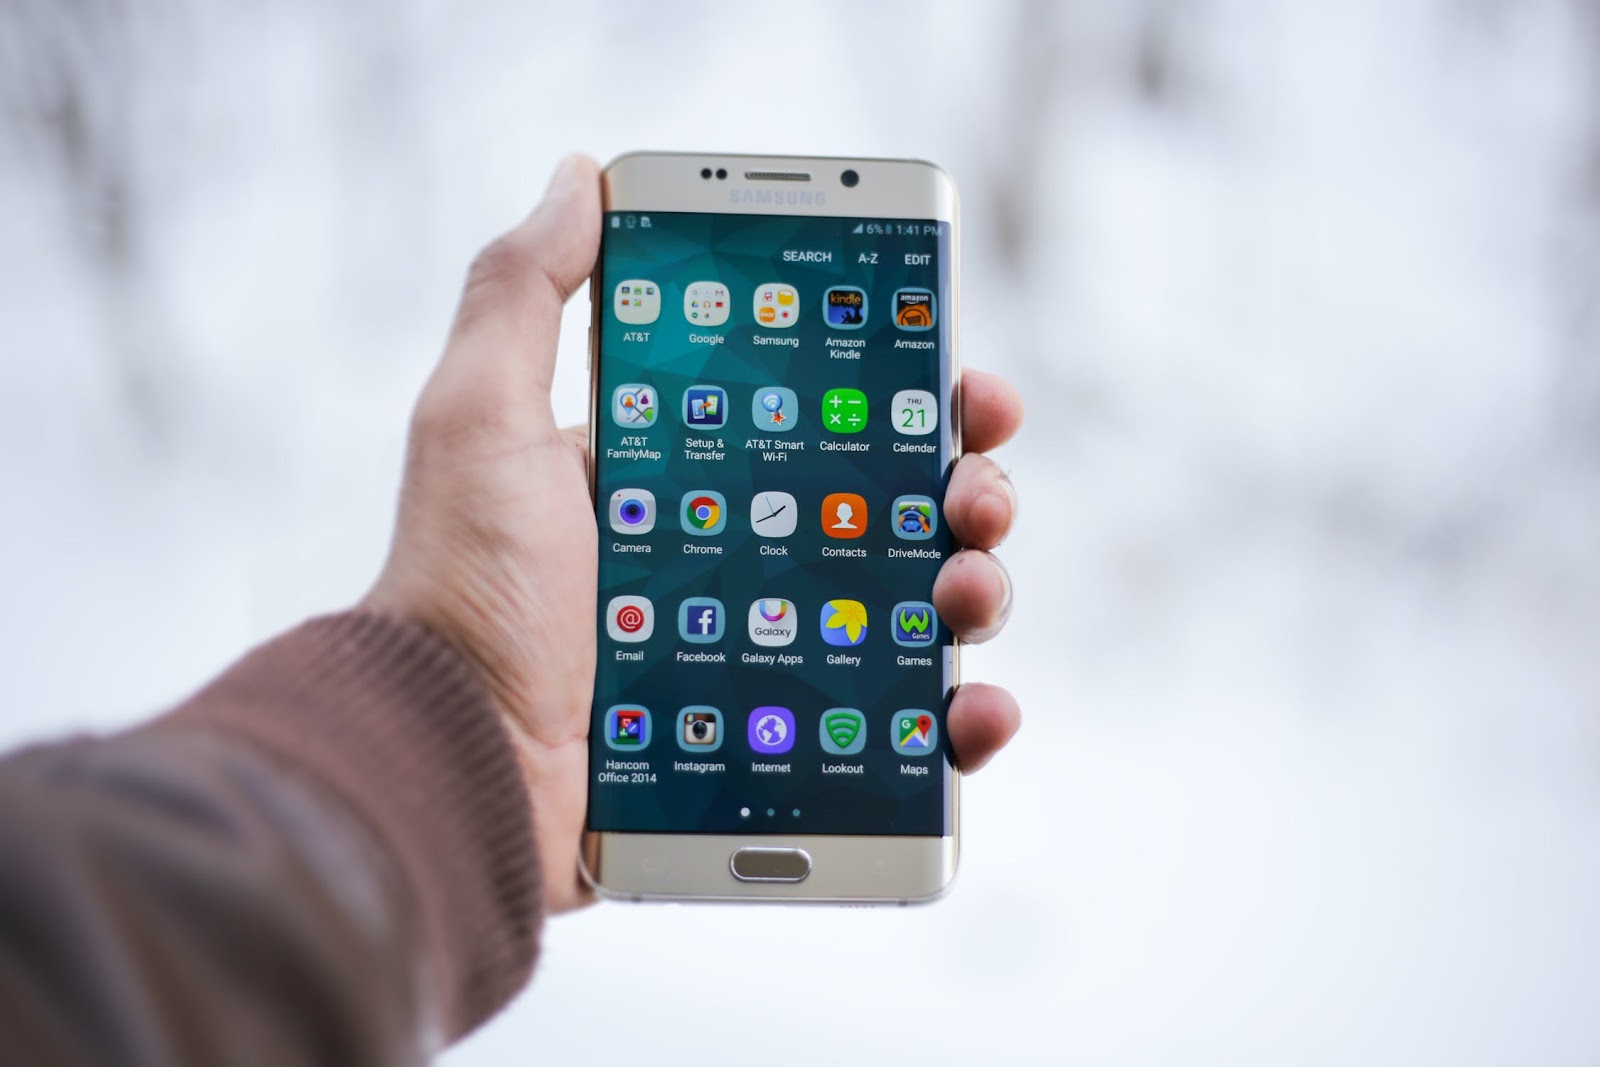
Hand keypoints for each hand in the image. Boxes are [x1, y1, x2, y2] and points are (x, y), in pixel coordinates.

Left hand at [364, 155, 1023, 913]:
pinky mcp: (781, 753)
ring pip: (914, 613)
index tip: (961, 380)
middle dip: (964, 487)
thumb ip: (523, 292)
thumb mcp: (480, 421)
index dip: (908, 391)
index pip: (826, 416)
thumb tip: (580, 173)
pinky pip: (899, 737)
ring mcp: (766, 658)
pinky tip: (976, 710)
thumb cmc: (462, 594)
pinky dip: (959, 724)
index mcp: (688, 479)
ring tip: (966, 592)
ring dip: (973, 588)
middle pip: (893, 510)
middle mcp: (738, 563)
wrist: (450, 766)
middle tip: (977, 492)